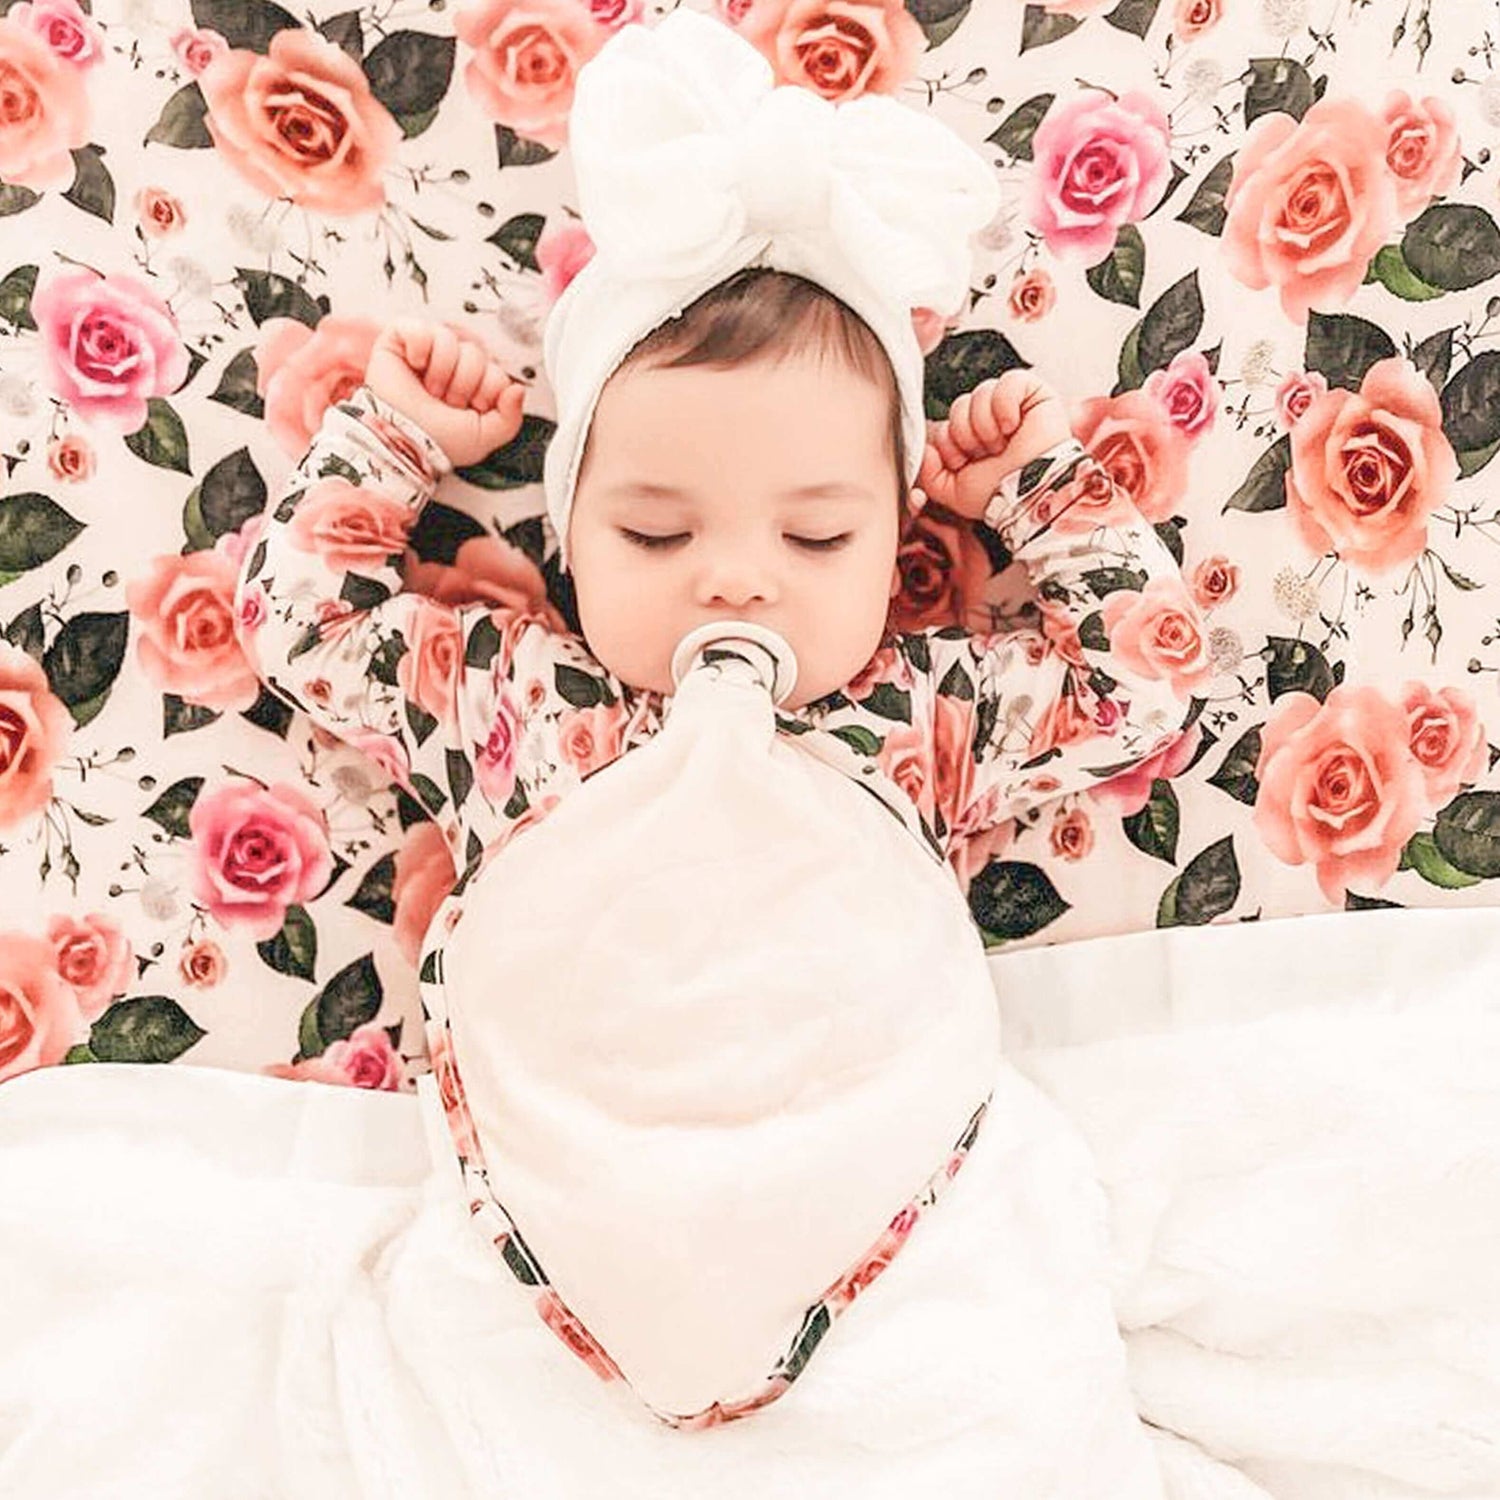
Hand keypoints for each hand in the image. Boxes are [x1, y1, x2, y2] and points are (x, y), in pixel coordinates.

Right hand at [365, 319, 526, 467]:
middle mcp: (450, 367)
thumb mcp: (484, 438)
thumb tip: (518, 388)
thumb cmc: (437, 443)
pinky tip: (415, 365)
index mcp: (472, 386)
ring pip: (449, 338)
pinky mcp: (398, 342)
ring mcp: (425, 353)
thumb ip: (511, 417)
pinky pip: (418, 327)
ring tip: (429, 390)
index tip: (469, 409)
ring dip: (441, 370)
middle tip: (445, 402)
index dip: (486, 392)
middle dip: (463, 383)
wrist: (403, 443)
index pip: (496, 372)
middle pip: (475, 353)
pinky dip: (419, 346)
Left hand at [915, 370, 1072, 520]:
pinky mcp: (1035, 393)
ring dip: (985, 425)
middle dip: (967, 435)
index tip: (965, 463)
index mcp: (973, 440)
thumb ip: (929, 474)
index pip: (945, 424)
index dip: (949, 444)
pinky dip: (1005, 404)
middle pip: (960, 406)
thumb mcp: (953, 493)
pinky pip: (1009, 381)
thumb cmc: (999, 495)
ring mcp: (1013, 406)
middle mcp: (992, 421)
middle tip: (987, 454)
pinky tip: (1012, 425)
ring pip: (980, 393)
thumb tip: (926, 450)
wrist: (1029, 495)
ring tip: (1001, 444)